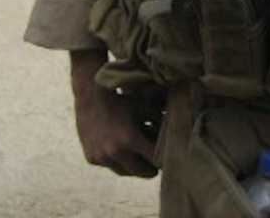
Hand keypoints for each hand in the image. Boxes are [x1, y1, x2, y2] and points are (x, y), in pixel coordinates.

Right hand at [71, 50, 158, 177]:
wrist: (90, 97)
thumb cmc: (122, 101)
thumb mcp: (144, 109)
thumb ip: (161, 122)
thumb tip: (179, 132)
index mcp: (131, 139)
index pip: (155, 161)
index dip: (164, 160)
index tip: (169, 158)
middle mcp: (115, 152)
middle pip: (142, 172)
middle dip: (151, 167)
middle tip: (155, 160)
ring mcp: (102, 157)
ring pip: (126, 172)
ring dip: (134, 165)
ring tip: (138, 153)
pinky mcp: (92, 159)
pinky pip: (111, 166)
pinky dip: (117, 161)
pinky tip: (121, 148)